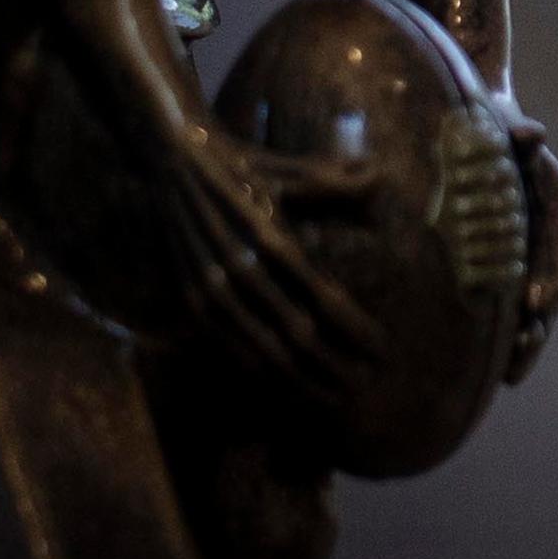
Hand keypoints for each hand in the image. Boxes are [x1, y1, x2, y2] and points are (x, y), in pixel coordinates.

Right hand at [155, 123, 389, 409]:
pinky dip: (260, 369)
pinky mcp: (191, 297)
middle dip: (332, 364)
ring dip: (299, 377)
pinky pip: (228, 346)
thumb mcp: (293, 169)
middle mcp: (237, 267)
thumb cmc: (247, 165)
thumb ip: (338, 181)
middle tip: (366, 385)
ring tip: (334, 397)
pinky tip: (286, 387)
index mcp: (268, 235)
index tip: (382, 349)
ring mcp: (210, 287)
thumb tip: (383, 177)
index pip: (321, 296)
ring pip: (260, 349)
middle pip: (294, 333)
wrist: (174, 161)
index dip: (353, 328)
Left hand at [498, 108, 557, 381]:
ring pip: (539, 309)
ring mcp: (535, 258)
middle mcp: (555, 239)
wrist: (485, 132)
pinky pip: (516, 310)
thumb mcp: (509, 126)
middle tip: (526, 342)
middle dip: (542, 320)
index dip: (555, 276)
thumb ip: (522, 134)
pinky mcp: (513, 272)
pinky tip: (498, 368)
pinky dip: (510, 338)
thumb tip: (531, 133)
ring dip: (529, 339)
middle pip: (556, 288)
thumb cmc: (499, 130)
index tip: (541, 300)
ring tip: (512, 370)